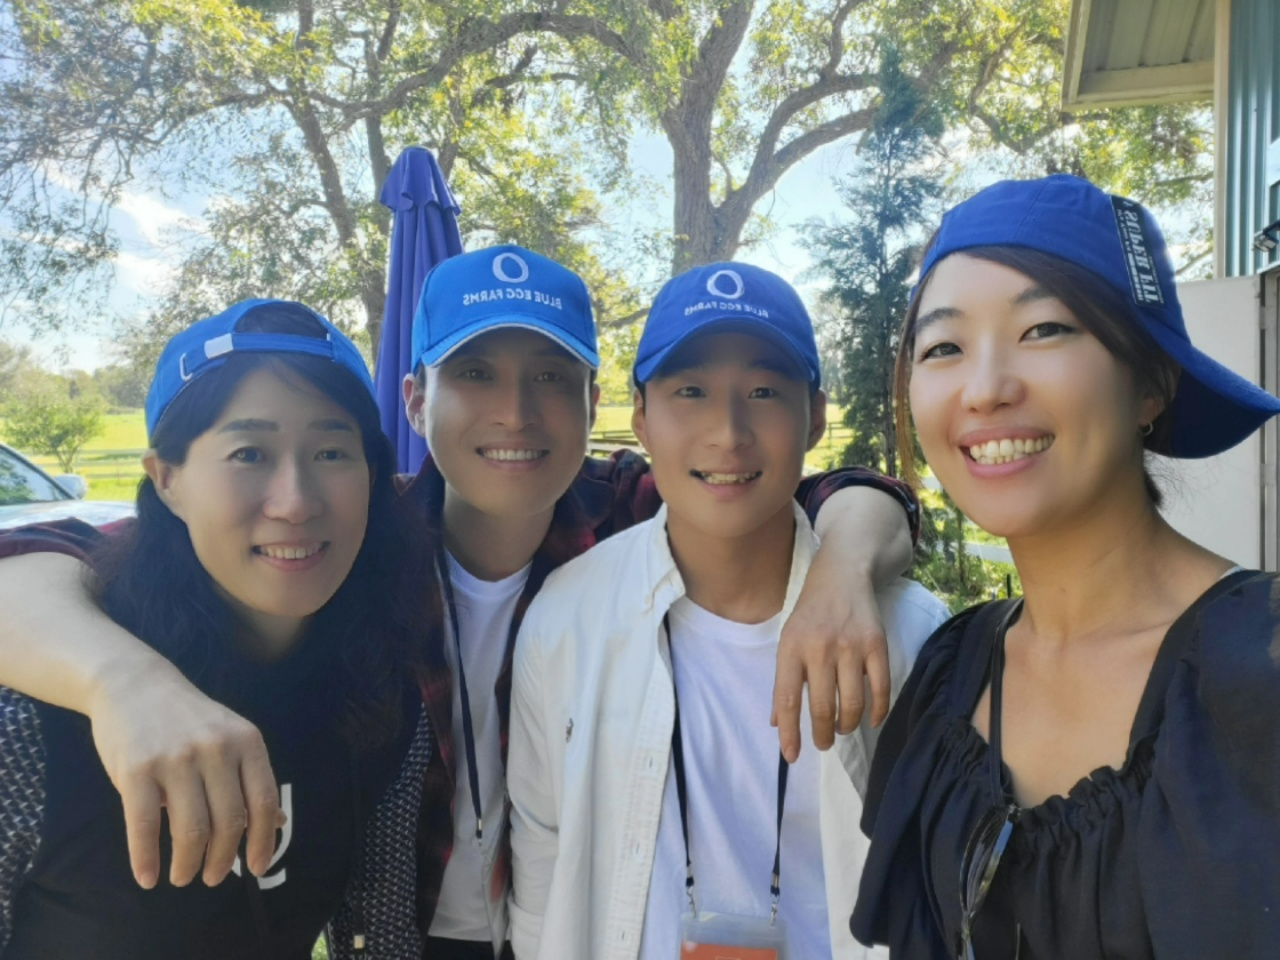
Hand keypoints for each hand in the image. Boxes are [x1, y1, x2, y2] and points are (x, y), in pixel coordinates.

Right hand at [86, 661, 281, 887]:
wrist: (134, 684)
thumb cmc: (188, 719)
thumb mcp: (231, 738)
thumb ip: (251, 780)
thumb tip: (279, 823)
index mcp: (246, 742)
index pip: (263, 802)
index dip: (263, 842)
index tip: (257, 868)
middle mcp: (217, 749)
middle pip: (229, 821)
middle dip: (222, 860)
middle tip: (213, 877)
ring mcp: (177, 758)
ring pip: (192, 829)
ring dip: (188, 864)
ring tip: (183, 876)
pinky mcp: (138, 769)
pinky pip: (144, 825)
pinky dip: (146, 859)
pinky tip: (148, 877)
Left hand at [772, 549, 890, 762]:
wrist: (843, 574)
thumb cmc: (810, 613)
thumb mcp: (787, 641)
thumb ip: (783, 681)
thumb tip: (777, 723)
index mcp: (791, 648)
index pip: (786, 699)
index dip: (789, 732)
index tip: (792, 756)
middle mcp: (819, 649)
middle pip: (821, 707)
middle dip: (821, 734)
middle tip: (823, 743)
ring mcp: (850, 647)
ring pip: (851, 704)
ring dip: (847, 725)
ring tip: (842, 728)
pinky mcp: (876, 645)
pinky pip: (880, 689)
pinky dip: (877, 711)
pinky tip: (870, 720)